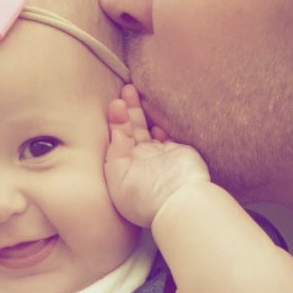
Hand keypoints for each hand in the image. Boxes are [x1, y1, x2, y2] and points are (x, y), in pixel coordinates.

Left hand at [104, 84, 211, 226]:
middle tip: (126, 89)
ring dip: (141, 111)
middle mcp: (140, 160)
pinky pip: (168, 134)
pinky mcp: (178, 152)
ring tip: (133, 91)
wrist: (178, 204)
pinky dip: (162, 124)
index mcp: (124, 167)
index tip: (116, 104)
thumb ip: (115, 152)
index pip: (117, 138)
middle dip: (128, 109)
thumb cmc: (144, 197)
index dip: (115, 120)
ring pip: (148, 128)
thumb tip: (116, 132)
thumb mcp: (118, 177)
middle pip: (132, 129)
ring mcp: (160, 155)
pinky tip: (155, 118)